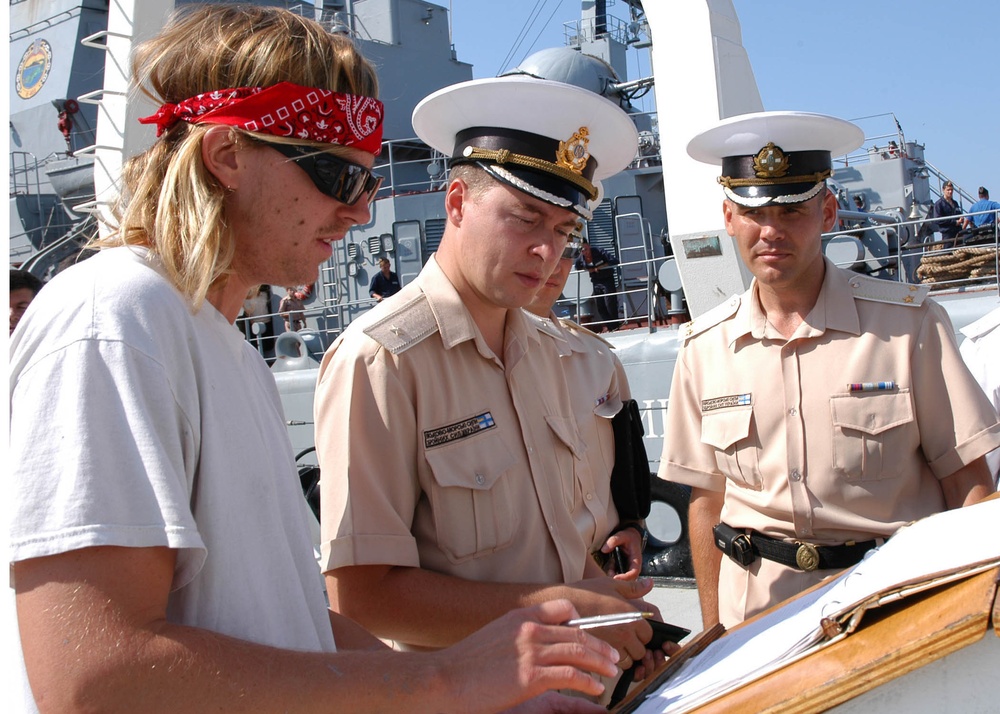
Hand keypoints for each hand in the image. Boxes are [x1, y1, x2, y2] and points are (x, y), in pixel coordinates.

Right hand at [435, 599, 618, 712]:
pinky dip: (589, 681)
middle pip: (578, 632)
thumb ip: (519, 635)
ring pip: (580, 652)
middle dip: (600, 645)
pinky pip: (571, 675)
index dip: (583, 620)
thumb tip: (539, 642)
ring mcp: (531, 651)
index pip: (562, 608)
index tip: (594, 632)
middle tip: (613, 655)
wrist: (443, 679)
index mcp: (520, 617)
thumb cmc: (465, 664)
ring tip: (611, 671)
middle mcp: (529, 629)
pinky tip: (596, 688)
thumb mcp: (494, 637)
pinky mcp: (531, 676)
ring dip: (601, 662)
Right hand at [562, 577, 658, 666]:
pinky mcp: (599, 653)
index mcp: (632, 615)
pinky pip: (613, 665)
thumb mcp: (612, 584)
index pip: (649, 634)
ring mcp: (613, 644)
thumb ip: (633, 587)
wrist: (561, 604)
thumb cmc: (585, 593)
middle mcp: (625, 632)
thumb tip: (648, 584)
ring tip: (613, 645)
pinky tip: (603, 651)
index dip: (642, 633)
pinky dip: (611, 661)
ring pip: (629, 660)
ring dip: (624, 656)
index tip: (634, 630)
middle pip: (641, 650)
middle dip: (634, 646)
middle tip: (623, 639)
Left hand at [600, 527, 642, 578]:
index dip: (625, 577)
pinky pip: (616, 575)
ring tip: (607, 573)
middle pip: (628, 580)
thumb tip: (604, 549)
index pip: (633, 573)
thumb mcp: (622, 535)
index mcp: (636, 561)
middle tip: (608, 577)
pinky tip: (606, 570)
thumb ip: (614, 540)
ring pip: (622, 579)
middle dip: (618, 580)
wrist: (628, 537)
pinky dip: (611, 574)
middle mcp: (632, 567)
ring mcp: (626, 569)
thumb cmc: (628, 537)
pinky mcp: (620, 569)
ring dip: (613, 577)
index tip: (615, 578)